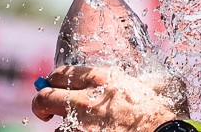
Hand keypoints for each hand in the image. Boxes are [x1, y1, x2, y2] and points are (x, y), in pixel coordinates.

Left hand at [31, 64, 187, 130]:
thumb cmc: (159, 111)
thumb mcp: (142, 84)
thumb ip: (121, 80)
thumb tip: (117, 79)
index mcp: (99, 78)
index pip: (60, 74)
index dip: (54, 80)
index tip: (53, 85)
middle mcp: (86, 99)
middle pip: (45, 97)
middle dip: (42, 103)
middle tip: (45, 110)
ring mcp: (83, 125)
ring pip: (56, 127)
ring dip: (64, 128)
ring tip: (75, 129)